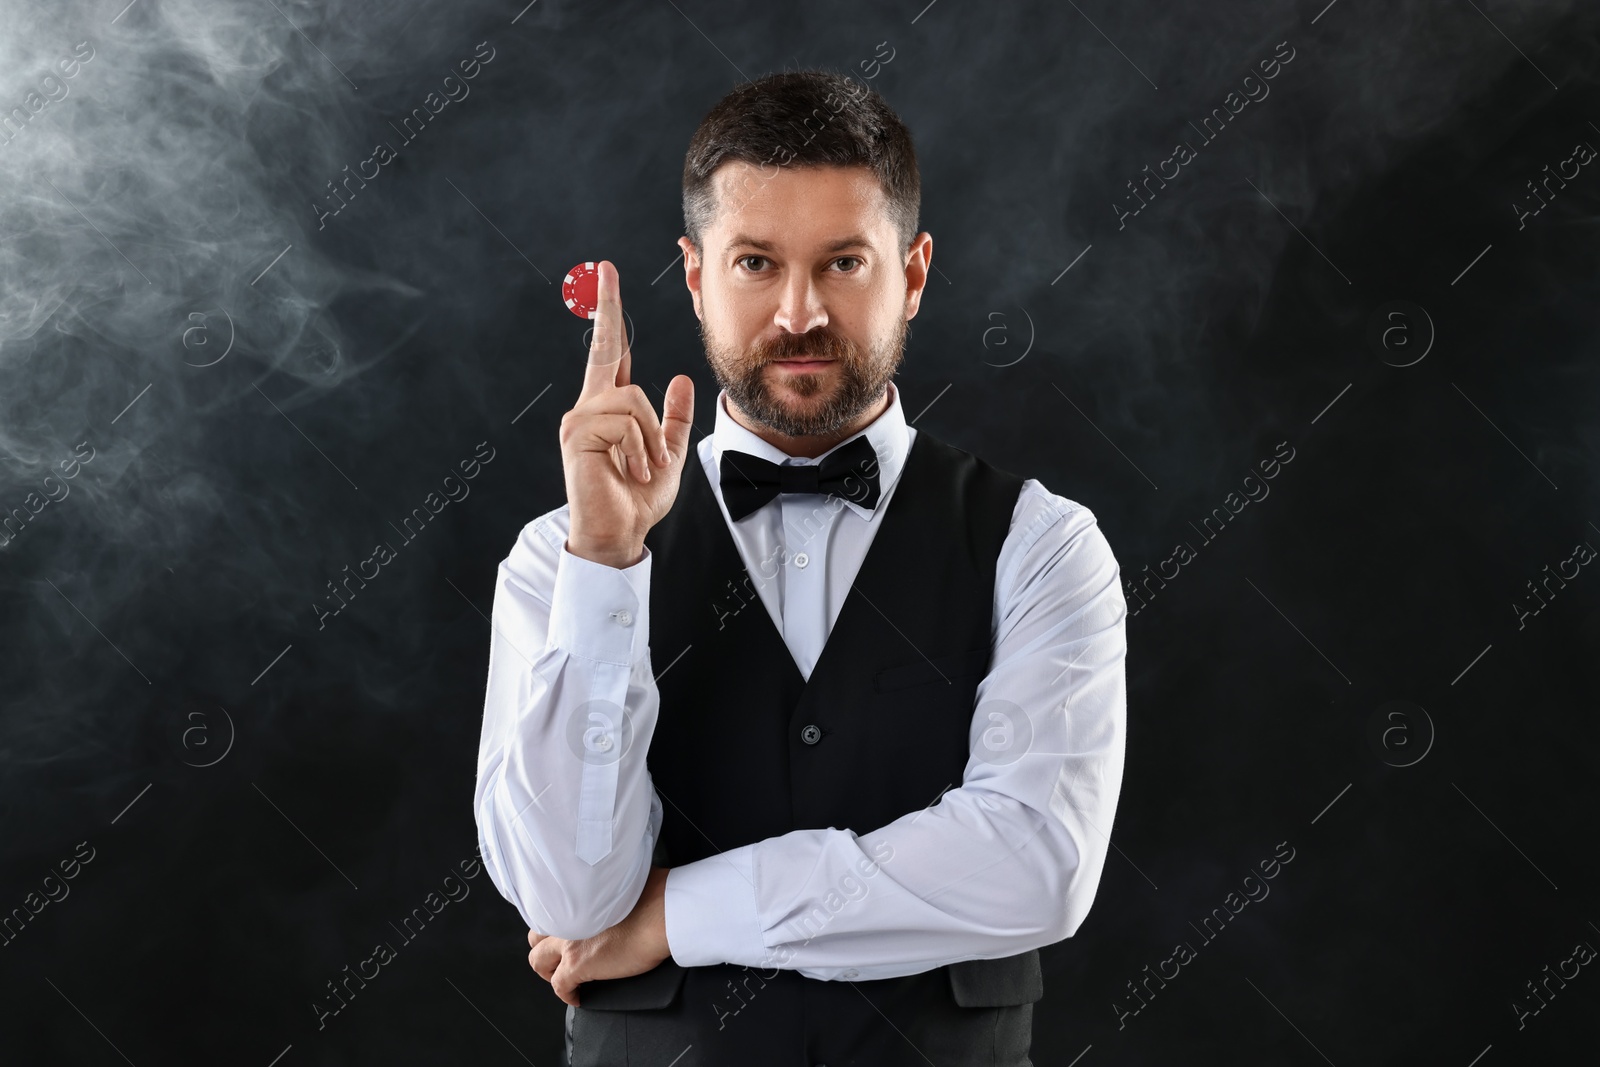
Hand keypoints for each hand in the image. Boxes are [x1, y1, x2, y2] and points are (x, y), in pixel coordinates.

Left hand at [527, 865, 671, 1006]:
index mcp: (578, 898)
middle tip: (556, 958)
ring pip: (537, 960)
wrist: (660, 913)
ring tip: (562, 978)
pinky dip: (566, 995)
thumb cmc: (652, 898)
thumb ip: (607, 896)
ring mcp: (569, 942)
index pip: (550, 913)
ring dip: (548, 971)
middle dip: (543, 949)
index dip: (556, 928)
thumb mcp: (623, 890)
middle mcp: (568, 918)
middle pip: (536, 936)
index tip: (565, 936)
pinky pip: (559, 986)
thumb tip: (615, 899)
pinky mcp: (576, 965)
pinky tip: (577, 997)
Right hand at [559, 260, 694, 568]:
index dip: (609, 315)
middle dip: (607, 306)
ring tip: (647, 467)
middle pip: (606, 350)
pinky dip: (641, 449)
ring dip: (651, 438)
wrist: (620, 534)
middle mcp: (589, 406)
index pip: (610, 352)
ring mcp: (580, 420)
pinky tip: (634, 472)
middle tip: (605, 267)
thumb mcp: (669, 452)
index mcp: (610, 408)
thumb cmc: (639, 498)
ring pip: (632, 399)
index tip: (605, 275)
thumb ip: (674, 418)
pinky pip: (625, 422)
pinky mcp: (578, 436)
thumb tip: (681, 379)